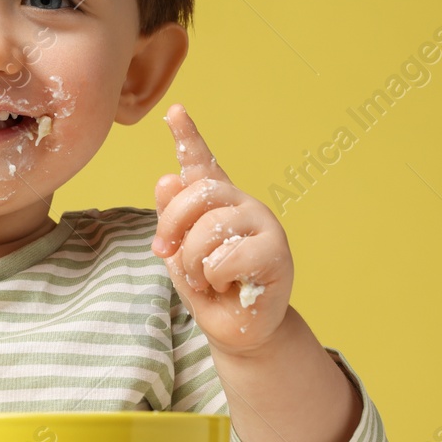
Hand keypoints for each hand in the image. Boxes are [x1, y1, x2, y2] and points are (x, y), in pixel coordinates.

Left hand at [151, 103, 292, 354]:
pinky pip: (225, 258)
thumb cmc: (209, 290)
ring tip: (206, 278)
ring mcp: (264, 225)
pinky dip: (214, 279)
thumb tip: (166, 179)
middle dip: (171, 228)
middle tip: (167, 254)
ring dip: (193, 263)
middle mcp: (244, 204)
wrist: (238, 330)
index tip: (175, 110)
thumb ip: (171, 220)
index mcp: (218, 202)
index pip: (202, 162)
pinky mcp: (276, 253)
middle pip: (197, 194)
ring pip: (208, 229)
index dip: (188, 136)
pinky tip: (228, 286)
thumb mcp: (179, 253)